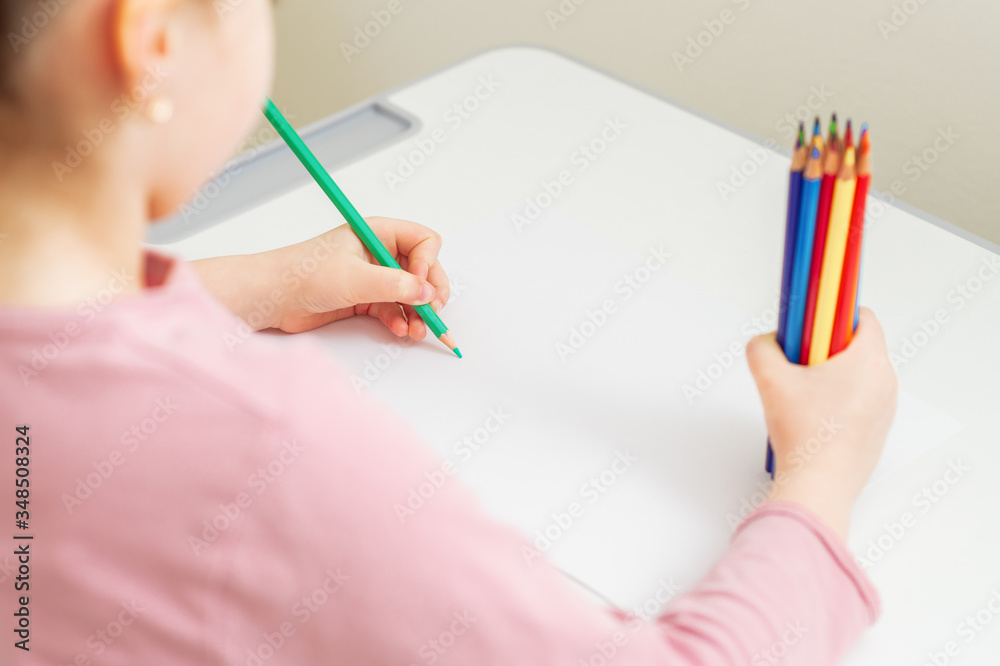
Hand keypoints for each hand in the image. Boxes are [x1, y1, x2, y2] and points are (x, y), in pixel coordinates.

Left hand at [192, 217, 450, 339]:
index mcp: (378, 233)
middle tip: (433, 312)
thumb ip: (396, 286)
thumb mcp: (355, 278)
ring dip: (418, 312)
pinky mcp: (364, 298)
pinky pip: (395, 309)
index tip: (421, 285)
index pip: (423, 241)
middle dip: (430, 292)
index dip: (428, 263)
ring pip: (410, 294)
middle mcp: (379, 253)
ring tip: (418, 330)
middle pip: (423, 269)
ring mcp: (373, 277)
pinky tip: (399, 330)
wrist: (272, 297)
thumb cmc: (303, 274)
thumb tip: (427, 293)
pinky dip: (401, 321)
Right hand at [745, 308, 898, 539]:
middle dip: (823, 347)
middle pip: (855, 345)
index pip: (860, 316)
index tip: (810, 320)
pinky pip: (858, 400)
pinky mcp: (877, 430)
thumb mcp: (770, 380)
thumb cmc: (805, 436)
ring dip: (829, 374)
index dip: (831, 312)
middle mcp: (885, 381)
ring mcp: (885, 408)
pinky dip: (836, 399)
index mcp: (869, 361)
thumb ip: (762, 348)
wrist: (818, 486)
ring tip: (800, 393)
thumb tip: (766, 342)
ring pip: (856, 374)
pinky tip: (810, 416)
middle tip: (796, 362)